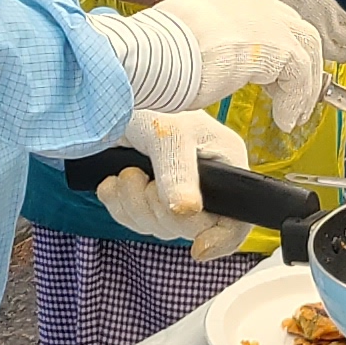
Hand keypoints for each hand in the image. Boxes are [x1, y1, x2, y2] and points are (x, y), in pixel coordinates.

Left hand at [93, 113, 254, 258]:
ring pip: (159, 227)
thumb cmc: (150, 102)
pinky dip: (119, 205)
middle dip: (159, 210)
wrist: (109, 94)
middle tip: (142, 179)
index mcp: (226, 167)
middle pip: (191, 229)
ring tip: (124, 174)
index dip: (221, 240)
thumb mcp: (168, 134)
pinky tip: (112, 181)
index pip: (236, 220)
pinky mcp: (148, 195)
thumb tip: (188, 210)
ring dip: (134, 205)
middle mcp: (206, 184)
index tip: (198, 250)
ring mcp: (176, 192)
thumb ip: (179, 172)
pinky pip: (135, 221)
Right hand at [97, 0, 329, 135]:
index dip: (272, 44)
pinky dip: (295, 100)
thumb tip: (214, 65)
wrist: (150, 54)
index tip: (272, 74)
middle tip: (290, 93)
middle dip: (295, 59)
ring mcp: (263, 17)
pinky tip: (285, 119)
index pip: (260, 13)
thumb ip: (204, 43)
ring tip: (294, 112)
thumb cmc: (150, 54)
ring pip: (303, 45)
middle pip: (289, 24)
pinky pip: (299, 74)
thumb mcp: (180, 39)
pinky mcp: (275, 44)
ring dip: (302, 83)